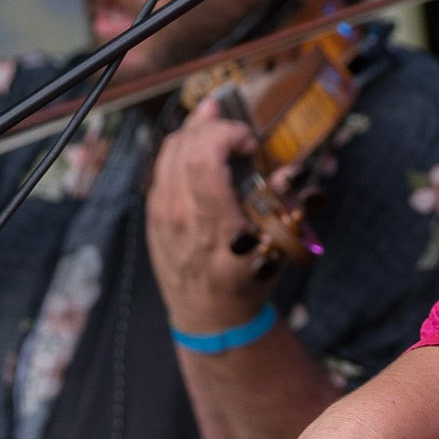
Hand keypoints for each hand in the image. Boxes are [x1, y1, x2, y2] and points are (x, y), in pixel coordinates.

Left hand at [146, 98, 273, 330]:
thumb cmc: (246, 282)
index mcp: (214, 227)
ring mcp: (161, 215)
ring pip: (168, 150)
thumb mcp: (274, 250)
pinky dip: (181, 147)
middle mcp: (181, 217)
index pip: (204, 159)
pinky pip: (161, 166)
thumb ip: (281, 207)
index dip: (228, 134)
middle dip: (214, 125)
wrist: (207, 317)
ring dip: (195, 129)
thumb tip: (287, 171)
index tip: (250, 142)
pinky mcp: (152, 214)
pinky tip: (199, 143)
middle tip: (237, 132)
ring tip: (217, 121)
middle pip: (184, 146)